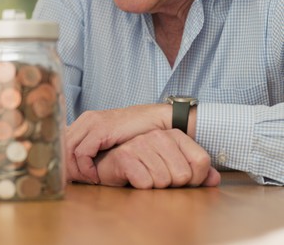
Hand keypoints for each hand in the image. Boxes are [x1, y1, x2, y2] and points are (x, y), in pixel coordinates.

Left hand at [66, 105, 168, 182]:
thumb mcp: (110, 141)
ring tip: (89, 180)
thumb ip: (95, 148)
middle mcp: (85, 120)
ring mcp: (92, 122)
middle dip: (67, 168)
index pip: (62, 142)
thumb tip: (78, 168)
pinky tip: (96, 176)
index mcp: (85, 121)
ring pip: (68, 150)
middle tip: (77, 183)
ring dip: (76, 170)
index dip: (63, 162)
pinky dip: (86, 168)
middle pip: (62, 146)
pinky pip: (83, 152)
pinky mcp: (101, 129)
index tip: (70, 178)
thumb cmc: (135, 134)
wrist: (155, 119)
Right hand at [90, 129, 220, 188]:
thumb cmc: (144, 167)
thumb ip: (197, 173)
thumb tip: (214, 180)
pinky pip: (146, 184)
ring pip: (164, 181)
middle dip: (173, 185)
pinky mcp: (125, 156)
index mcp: (173, 135)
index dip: (195, 179)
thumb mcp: (173, 168)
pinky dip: (141, 188)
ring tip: (145, 178)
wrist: (109, 166)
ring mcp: (140, 144)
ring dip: (155, 187)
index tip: (180, 180)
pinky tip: (134, 179)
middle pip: (183, 175)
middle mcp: (157, 136)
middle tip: (158, 179)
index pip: (201, 161)